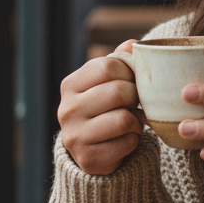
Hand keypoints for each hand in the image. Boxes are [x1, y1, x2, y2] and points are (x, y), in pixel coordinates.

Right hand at [58, 39, 147, 174]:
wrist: (94, 149)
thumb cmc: (107, 107)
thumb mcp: (109, 81)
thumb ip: (120, 60)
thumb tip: (132, 44)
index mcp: (70, 84)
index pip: (109, 65)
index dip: (129, 72)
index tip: (131, 81)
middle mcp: (67, 109)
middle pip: (119, 91)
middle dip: (136, 97)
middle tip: (134, 103)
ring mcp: (74, 136)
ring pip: (124, 119)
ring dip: (136, 121)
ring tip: (131, 121)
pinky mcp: (88, 159)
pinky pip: (127, 143)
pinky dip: (134, 140)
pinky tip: (125, 139)